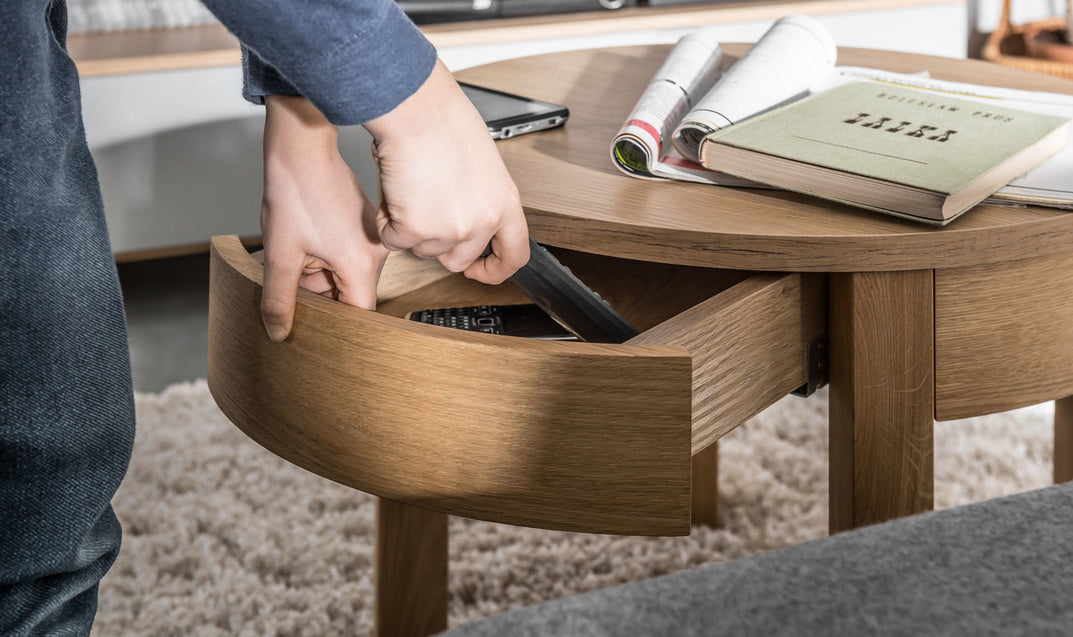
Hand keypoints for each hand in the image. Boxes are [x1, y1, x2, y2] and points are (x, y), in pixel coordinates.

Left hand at [259, 95, 388, 341]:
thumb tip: (279, 332)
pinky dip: (325, 255)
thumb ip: (279, 300)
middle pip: (350, 294)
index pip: (358, 315)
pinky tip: (305, 238)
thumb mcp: (280, 255)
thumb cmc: (294, 195)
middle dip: (318, 291)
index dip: (335, 326)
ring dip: (319, 272)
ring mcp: (374, 236)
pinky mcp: (367, 225)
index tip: (314, 329)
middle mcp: (378, 252)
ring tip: (296, 248)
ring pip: (346, 274)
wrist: (302, 148)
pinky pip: (348, 255)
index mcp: (362, 264)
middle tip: (290, 274)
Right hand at [364, 60, 529, 282]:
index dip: (495, 269)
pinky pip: (393, 240)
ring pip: (422, 250)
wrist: (417, 107)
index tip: (479, 269)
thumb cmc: (443, 120)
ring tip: (410, 187)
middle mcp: (482, 221)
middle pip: (458, 260)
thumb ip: (479, 198)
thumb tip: (463, 216)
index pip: (514, 255)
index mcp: (504, 203)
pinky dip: (386, 222)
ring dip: (410, 227)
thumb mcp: (482, 166)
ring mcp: (450, 229)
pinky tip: (393, 191)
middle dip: (438, 244)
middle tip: (425, 214)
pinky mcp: (416, 229)